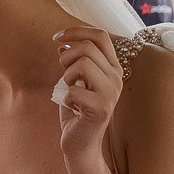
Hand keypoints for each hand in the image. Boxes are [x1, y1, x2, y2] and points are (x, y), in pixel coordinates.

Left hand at [53, 29, 125, 173]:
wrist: (79, 143)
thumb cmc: (76, 109)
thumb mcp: (74, 80)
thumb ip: (73, 61)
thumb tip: (62, 43)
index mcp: (113, 67)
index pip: (100, 36)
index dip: (76, 31)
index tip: (57, 38)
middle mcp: (117, 77)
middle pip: (87, 47)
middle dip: (66, 57)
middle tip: (63, 75)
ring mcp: (111, 93)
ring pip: (82, 64)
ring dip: (66, 76)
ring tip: (69, 91)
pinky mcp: (101, 108)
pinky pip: (73, 90)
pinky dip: (65, 98)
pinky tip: (72, 108)